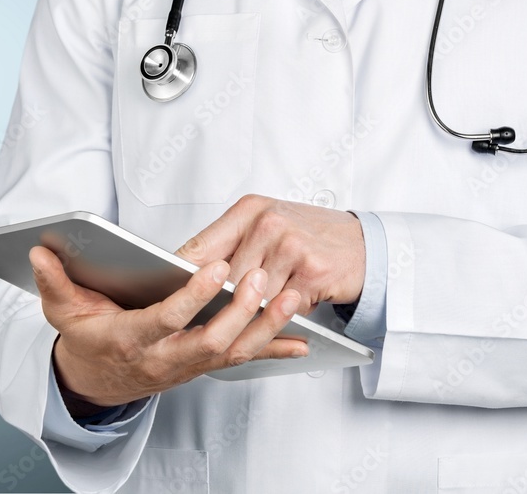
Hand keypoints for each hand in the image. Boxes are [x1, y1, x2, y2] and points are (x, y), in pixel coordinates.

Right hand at [30, 245, 306, 408]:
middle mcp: (162, 359)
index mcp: (129, 339)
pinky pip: (242, 360)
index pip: (165, 320)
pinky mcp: (202, 367)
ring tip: (291, 296)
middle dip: (238, 312)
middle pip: (208, 342)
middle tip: (261, 277)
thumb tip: (37, 251)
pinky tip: (302, 340)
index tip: (215, 267)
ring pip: (232, 352)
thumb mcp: (61, 311)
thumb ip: (52, 282)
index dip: (192, 297)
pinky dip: (272, 349)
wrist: (96, 382)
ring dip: (265, 327)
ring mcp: (185, 367)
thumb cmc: (84, 340)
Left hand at [176, 194, 365, 314]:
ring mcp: (291, 246)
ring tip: (261, 307)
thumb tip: (184, 273)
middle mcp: (268, 223)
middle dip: (221, 302)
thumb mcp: (267, 226)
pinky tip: (289, 306)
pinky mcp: (312, 271)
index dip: (179, 276)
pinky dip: (282, 315)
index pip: (201, 246)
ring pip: (252, 299)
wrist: (365, 245)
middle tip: (211, 317)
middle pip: (224, 280)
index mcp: (249, 210)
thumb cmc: (310, 237)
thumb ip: (231, 245)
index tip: (160, 295)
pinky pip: (281, 308)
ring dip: (255, 311)